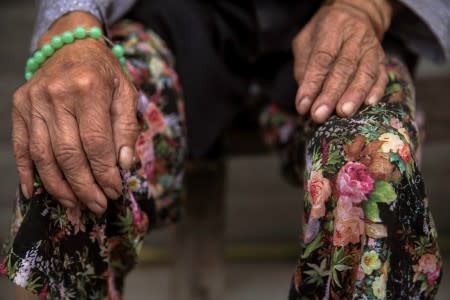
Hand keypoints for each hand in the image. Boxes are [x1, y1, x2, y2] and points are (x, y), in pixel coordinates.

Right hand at [12, 12, 138, 213]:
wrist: (72, 45)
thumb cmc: (104, 73)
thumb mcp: (125, 93)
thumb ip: (126, 128)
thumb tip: (124, 165)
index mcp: (88, 89)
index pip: (96, 144)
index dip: (105, 173)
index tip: (115, 192)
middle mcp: (56, 95)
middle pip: (69, 154)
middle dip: (85, 187)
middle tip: (98, 206)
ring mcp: (33, 102)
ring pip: (43, 155)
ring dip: (59, 187)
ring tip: (75, 205)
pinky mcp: (19, 107)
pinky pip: (21, 147)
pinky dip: (26, 173)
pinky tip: (34, 193)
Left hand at [293, 0, 391, 122]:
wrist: (356, 14)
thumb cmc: (324, 33)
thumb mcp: (306, 41)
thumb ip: (304, 67)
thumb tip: (305, 97)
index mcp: (332, 27)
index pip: (321, 58)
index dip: (312, 84)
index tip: (303, 106)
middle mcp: (355, 36)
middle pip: (343, 67)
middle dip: (331, 94)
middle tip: (319, 115)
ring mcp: (371, 48)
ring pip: (365, 72)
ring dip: (354, 95)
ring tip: (343, 113)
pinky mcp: (382, 59)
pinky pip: (381, 75)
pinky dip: (376, 90)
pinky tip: (368, 104)